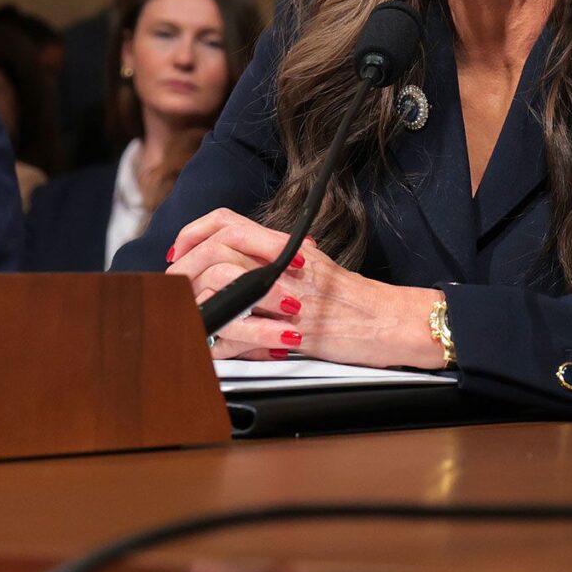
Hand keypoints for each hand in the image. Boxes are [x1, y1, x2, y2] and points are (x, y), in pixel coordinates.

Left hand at [165, 209, 445, 367]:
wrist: (391, 322)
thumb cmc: (355, 302)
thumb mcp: (313, 268)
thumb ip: (273, 263)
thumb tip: (229, 270)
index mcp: (286, 247)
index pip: (226, 222)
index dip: (194, 236)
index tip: (181, 256)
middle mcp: (285, 264)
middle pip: (215, 252)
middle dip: (186, 276)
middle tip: (180, 294)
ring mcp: (289, 296)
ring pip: (223, 286)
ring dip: (204, 308)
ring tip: (201, 322)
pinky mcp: (295, 329)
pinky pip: (240, 333)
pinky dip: (223, 344)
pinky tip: (221, 349)